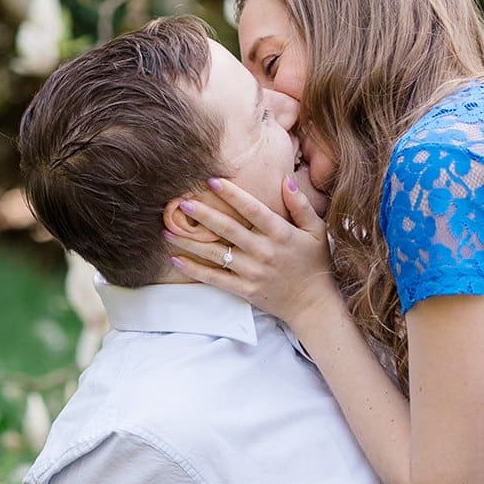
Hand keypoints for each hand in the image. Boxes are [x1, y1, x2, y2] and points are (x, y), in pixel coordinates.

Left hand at [166, 176, 338, 331]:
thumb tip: (285, 180)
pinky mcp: (245, 289)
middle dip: (203, 214)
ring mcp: (252, 272)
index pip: (252, 209)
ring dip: (190, 242)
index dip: (231, 194)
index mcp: (280, 233)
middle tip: (181, 202)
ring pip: (215, 254)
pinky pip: (215, 279)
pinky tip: (176, 259)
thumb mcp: (316, 230)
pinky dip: (194, 269)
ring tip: (168, 230)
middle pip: (228, 229)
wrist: (313, 303)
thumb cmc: (315, 262)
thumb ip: (301, 205)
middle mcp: (264, 251)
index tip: (211, 181)